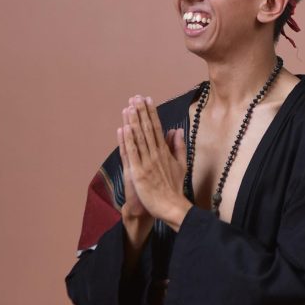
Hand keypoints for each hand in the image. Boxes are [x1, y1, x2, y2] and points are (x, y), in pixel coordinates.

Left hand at [120, 96, 191, 231]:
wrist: (172, 207)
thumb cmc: (174, 188)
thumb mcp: (181, 165)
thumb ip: (178, 147)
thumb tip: (176, 130)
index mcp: (165, 152)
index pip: (157, 128)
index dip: (151, 113)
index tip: (147, 100)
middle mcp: (156, 154)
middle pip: (147, 129)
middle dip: (141, 112)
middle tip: (136, 97)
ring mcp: (147, 163)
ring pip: (139, 138)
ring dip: (134, 121)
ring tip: (129, 106)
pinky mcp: (139, 172)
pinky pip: (132, 153)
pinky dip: (128, 140)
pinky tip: (124, 128)